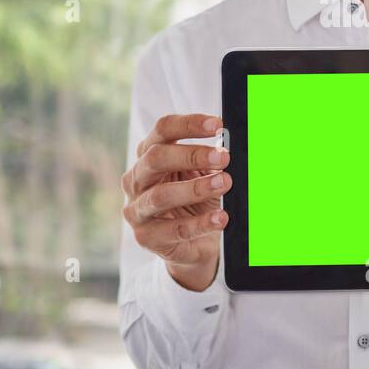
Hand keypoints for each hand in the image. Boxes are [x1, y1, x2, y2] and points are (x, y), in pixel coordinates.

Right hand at [122, 113, 230, 290]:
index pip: (163, 130)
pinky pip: (175, 229)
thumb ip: (210, 158)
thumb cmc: (196, 201)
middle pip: (156, 158)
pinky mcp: (146, 237)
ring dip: (196, 188)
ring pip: (161, 195)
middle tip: (223, 158)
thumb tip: (230, 146)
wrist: (195, 244)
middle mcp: (137, 180)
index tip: (217, 125)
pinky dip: (201, 223)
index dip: (189, 124)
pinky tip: (220, 218)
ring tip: (224, 183)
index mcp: (149, 155)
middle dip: (191, 155)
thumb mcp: (202, 174)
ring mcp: (137, 209)